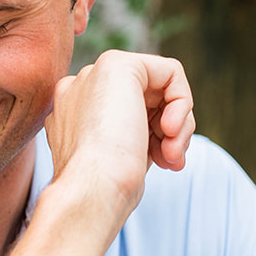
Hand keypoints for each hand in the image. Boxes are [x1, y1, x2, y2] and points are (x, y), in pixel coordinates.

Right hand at [44, 51, 193, 218]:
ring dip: (179, 125)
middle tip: (172, 160)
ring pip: (160, 87)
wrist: (91, 190)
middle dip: (170, 130)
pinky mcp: (116, 64)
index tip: (161, 163)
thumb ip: (137, 137)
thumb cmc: (106, 189)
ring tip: (172, 155)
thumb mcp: (124, 160)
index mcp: (73, 114)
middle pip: (147, 98)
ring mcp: (93, 75)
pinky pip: (170, 71)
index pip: (128, 113)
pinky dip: (182, 101)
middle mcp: (79, 90)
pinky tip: (172, 130)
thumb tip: (167, 133)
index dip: (154, 136)